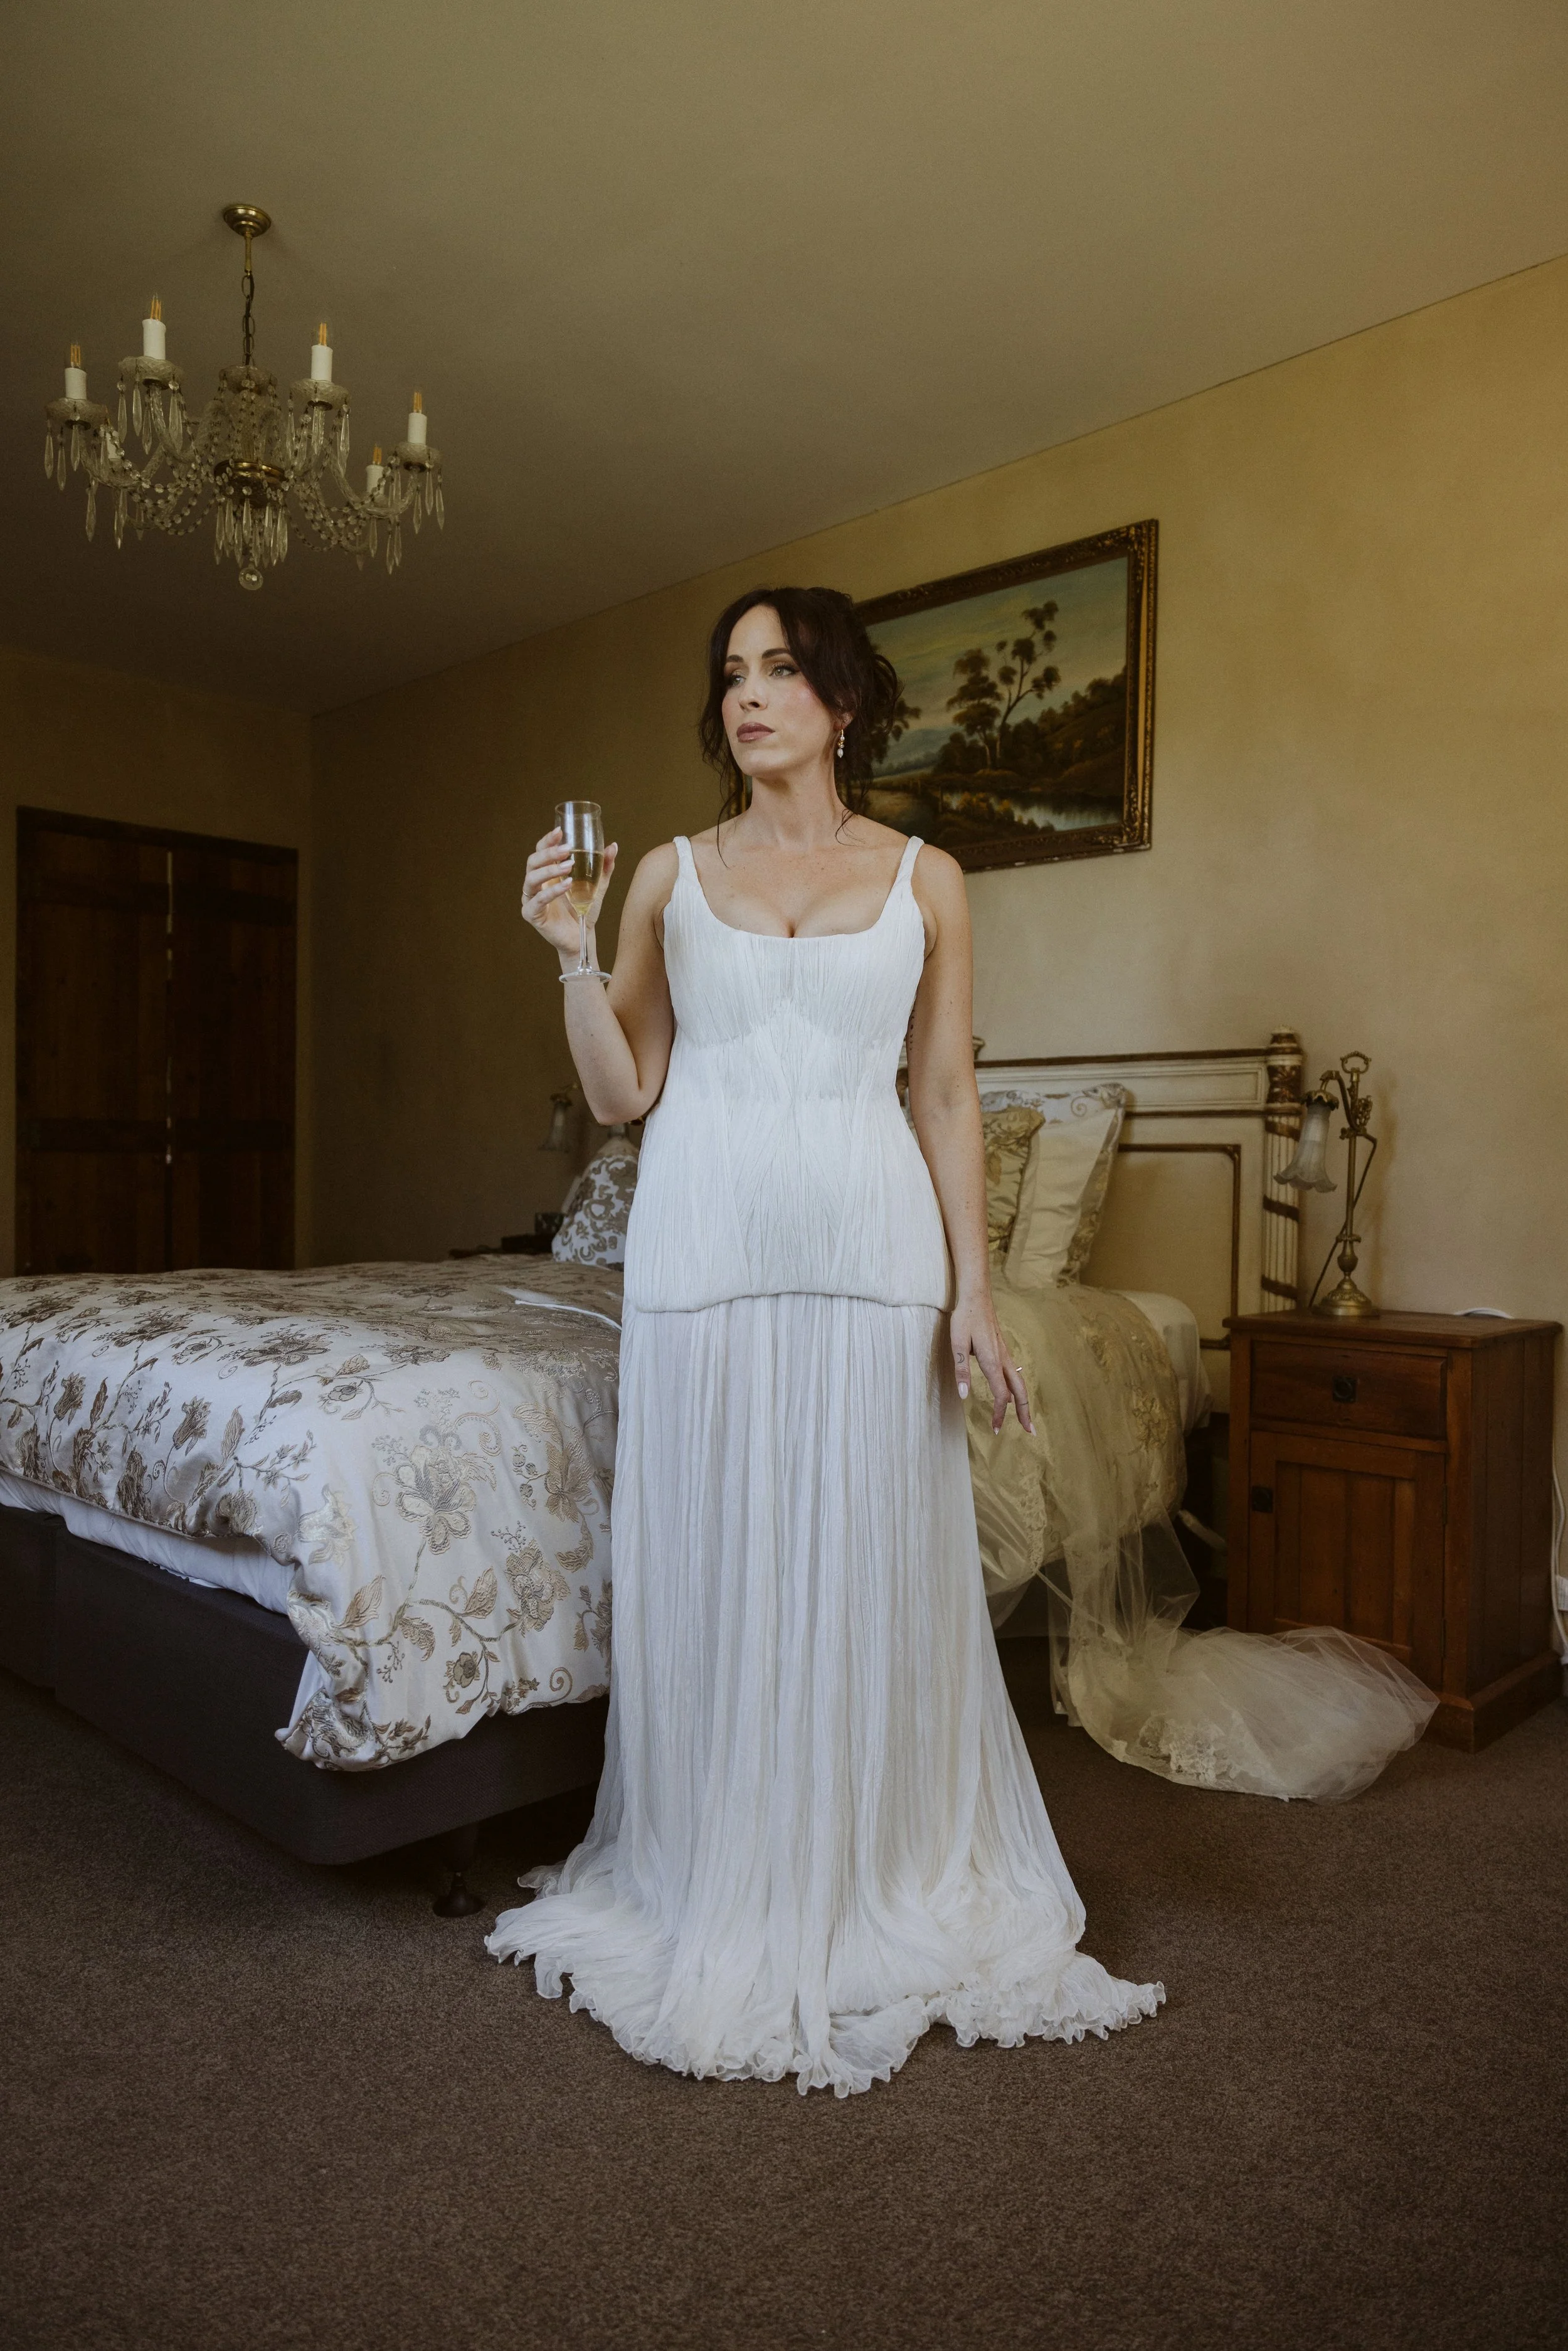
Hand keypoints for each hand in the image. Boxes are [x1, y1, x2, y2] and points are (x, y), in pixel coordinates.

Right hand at [521, 827, 619, 958]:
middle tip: (567, 849)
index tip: (560, 831)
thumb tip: (613, 846)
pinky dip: (552, 892)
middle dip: (549, 853)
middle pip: (533, 861)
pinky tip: (566, 886)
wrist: (583, 936)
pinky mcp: (532, 914)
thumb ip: (604, 867)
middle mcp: (536, 884)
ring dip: (550, 869)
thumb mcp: (598, 885)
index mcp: (547, 873)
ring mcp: (531, 898)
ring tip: (569, 866)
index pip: (541, 851)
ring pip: (531, 878)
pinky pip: (537, 900)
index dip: (547, 840)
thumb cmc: (585, 910)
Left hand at [951, 1290, 1033, 1434]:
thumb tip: (964, 1394)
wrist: (976, 1296)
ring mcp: (1005, 1355)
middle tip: (1031, 1433)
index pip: (1001, 1394)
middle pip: (1020, 1392)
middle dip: (1025, 1413)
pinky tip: (1016, 1395)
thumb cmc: (965, 1318)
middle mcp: (1002, 1360)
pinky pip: (1015, 1375)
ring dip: (1024, 1403)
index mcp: (992, 1361)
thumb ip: (961, 1369)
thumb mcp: (957, 1343)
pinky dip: (1019, 1391)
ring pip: (1020, 1383)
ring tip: (1026, 1419)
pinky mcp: (1002, 1351)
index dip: (1000, 1413)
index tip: (996, 1430)